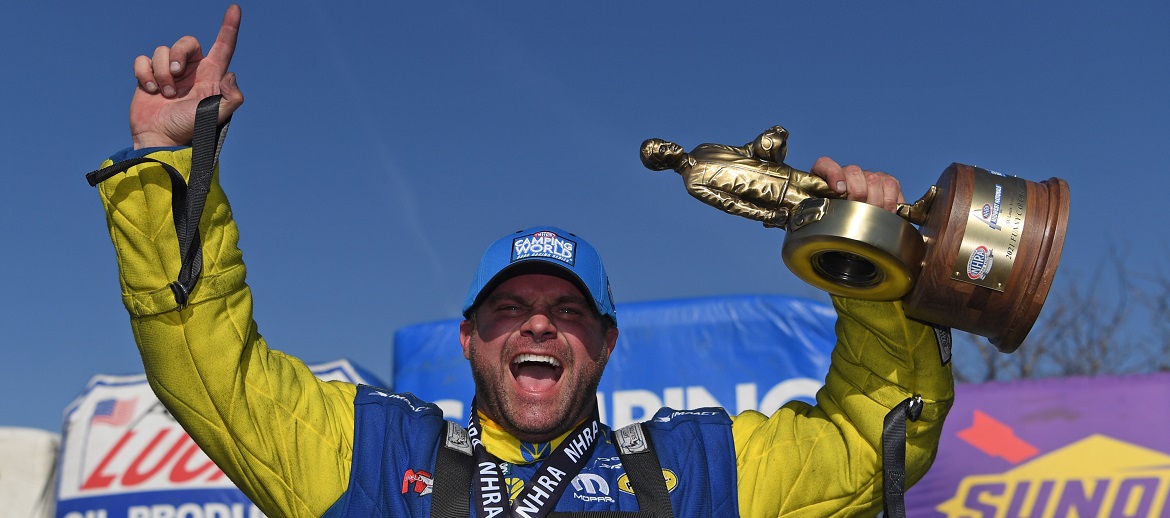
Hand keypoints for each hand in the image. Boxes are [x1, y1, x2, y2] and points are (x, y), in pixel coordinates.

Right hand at [130, 5, 243, 148]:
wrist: (160, 138)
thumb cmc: (189, 129)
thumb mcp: (216, 115)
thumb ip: (231, 97)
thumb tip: (231, 74)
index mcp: (211, 75)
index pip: (223, 46)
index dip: (230, 27)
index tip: (235, 8)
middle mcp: (191, 70)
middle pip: (186, 42)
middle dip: (178, 55)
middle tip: (176, 77)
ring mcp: (169, 72)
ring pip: (162, 51)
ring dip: (161, 72)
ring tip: (166, 94)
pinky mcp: (149, 76)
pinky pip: (143, 59)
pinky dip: (144, 73)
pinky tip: (150, 90)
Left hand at [810, 156, 904, 212]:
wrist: (855, 221)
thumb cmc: (837, 219)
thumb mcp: (823, 216)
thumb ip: (818, 210)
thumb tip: (818, 217)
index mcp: (824, 178)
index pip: (824, 165)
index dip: (832, 174)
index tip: (838, 190)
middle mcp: (848, 172)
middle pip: (853, 172)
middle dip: (857, 196)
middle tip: (856, 212)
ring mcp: (868, 175)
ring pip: (873, 179)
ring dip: (874, 202)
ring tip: (872, 216)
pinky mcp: (886, 181)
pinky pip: (891, 185)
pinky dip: (889, 201)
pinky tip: (885, 212)